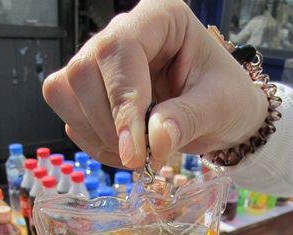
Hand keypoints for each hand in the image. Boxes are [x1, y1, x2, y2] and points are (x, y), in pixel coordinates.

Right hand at [43, 0, 266, 168]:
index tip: (134, 150)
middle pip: (82, 72)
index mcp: (160, 19)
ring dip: (96, 135)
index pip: (119, 50)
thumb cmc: (226, 99)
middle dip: (108, 125)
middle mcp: (124, 34)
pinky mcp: (93, 93)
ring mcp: (102, 64)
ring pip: (66, 93)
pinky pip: (71, 117)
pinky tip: (126, 153)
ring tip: (135, 155)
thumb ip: (186, 120)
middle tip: (140, 157)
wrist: (222, 116)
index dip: (122, 102)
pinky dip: (94, 144)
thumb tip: (153, 143)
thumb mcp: (219, 107)